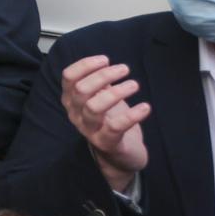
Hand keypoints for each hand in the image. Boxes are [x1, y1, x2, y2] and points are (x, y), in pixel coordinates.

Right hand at [59, 54, 149, 190]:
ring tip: (134, 85)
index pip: (68, 77)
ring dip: (116, 92)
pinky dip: (132, 115)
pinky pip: (115, 127)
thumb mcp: (101, 98)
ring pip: (94, 107)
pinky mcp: (106, 143)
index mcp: (72, 100)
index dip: (86, 65)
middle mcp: (76, 115)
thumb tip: (104, 62)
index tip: (106, 60)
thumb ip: (99, 82)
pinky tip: (145, 107)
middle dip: (103, 76)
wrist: (120, 155)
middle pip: (81, 90)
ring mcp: (89, 130)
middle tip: (124, 69)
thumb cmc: (111, 121)